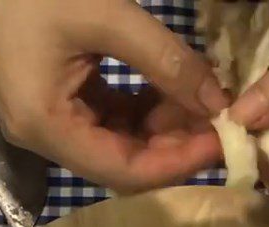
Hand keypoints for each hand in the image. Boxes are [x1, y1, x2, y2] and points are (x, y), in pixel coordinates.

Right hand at [0, 0, 227, 192]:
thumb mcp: (106, 14)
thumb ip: (166, 60)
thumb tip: (220, 103)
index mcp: (45, 127)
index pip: (122, 170)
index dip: (176, 164)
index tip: (222, 143)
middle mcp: (46, 137)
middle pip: (123, 163)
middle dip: (175, 147)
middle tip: (223, 125)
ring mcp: (51, 121)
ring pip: (120, 143)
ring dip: (164, 128)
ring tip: (207, 104)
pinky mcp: (58, 101)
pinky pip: (109, 119)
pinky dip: (145, 109)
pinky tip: (176, 91)